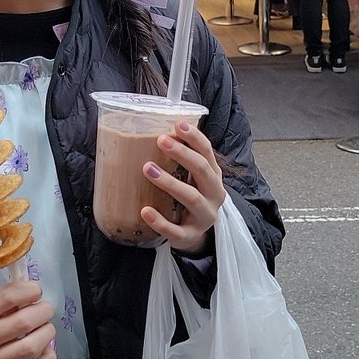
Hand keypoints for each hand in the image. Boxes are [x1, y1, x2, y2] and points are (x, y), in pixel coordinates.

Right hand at [0, 280, 55, 358]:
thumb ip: (3, 299)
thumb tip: (32, 292)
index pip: (7, 297)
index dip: (29, 290)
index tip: (36, 290)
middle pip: (22, 322)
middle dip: (43, 311)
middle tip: (45, 309)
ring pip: (30, 347)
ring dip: (46, 333)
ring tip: (46, 328)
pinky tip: (45, 349)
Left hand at [141, 119, 224, 252]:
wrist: (195, 235)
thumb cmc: (188, 196)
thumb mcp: (189, 178)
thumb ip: (178, 160)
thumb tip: (150, 129)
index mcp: (213, 175)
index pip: (207, 152)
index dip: (194, 137)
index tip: (177, 123)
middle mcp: (214, 194)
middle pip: (202, 170)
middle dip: (182, 154)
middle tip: (161, 140)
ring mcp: (205, 216)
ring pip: (191, 198)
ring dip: (170, 182)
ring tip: (147, 169)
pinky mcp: (190, 236)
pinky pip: (176, 230)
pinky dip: (160, 222)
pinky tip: (145, 211)